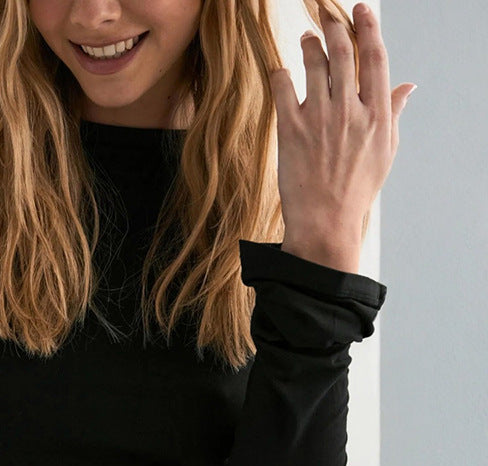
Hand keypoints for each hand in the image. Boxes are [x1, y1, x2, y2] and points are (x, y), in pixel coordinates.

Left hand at [269, 3, 415, 271]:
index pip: (374, 58)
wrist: (325, 221)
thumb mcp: (384, 152)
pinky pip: (283, 88)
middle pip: (343, 53)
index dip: (367, 27)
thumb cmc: (356, 189)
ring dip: (310, 45)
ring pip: (313, 65)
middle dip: (335, 27)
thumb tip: (407, 85)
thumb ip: (392, 113)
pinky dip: (282, 74)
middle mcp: (349, 111)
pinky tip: (282, 71)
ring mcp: (319, 119)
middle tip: (327, 18)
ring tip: (307, 40)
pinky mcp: (291, 130)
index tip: (361, 10)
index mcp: (376, 114)